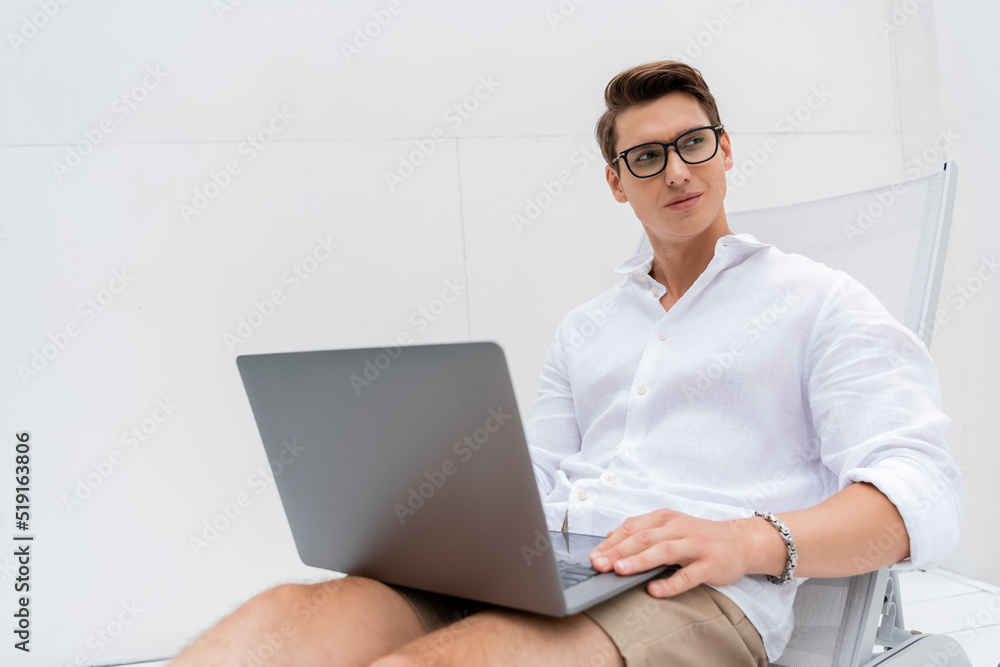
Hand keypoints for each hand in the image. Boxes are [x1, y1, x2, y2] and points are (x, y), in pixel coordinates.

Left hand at [588, 508, 770, 597]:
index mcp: (665, 518)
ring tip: (620, 570)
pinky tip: (654, 590)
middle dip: (618, 551)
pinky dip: (669, 583)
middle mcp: (678, 528)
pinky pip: (687, 575)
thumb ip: (641, 531)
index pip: (632, 527)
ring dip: (639, 561)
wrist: (740, 542)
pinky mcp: (710, 564)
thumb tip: (609, 538)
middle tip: (599, 564)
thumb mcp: (669, 527)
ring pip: (663, 551)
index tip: (593, 556)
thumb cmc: (698, 536)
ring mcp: (695, 545)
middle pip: (643, 537)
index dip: (610, 542)